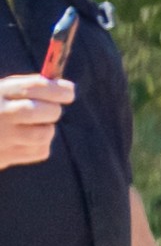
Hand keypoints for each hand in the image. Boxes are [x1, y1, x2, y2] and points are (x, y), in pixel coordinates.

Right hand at [0, 41, 61, 171]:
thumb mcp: (4, 94)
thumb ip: (30, 88)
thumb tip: (65, 88)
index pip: (34, 88)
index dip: (56, 89)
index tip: (69, 91)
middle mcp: (0, 114)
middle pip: (43, 112)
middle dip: (53, 110)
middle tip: (50, 111)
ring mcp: (2, 138)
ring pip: (45, 134)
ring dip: (46, 129)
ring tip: (32, 126)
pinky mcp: (6, 157)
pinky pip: (40, 151)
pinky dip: (40, 145)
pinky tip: (24, 141)